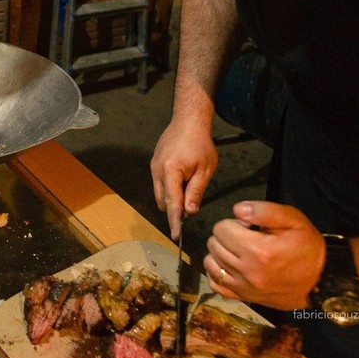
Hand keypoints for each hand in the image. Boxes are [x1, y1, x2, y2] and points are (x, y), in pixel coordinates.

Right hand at [150, 114, 216, 239]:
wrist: (187, 121)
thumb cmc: (200, 144)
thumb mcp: (204, 170)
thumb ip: (195, 192)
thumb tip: (189, 212)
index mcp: (170, 172)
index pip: (172, 203)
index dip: (174, 221)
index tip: (175, 236)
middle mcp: (157, 171)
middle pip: (163, 201)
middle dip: (175, 208)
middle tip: (192, 203)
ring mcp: (153, 166)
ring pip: (160, 193)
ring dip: (172, 197)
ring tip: (188, 186)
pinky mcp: (154, 163)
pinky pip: (159, 183)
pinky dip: (169, 187)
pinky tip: (182, 178)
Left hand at [203, 201, 326, 310]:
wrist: (321, 281)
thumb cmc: (307, 247)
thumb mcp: (294, 220)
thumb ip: (265, 211)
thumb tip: (237, 210)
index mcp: (258, 250)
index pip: (221, 229)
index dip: (233, 223)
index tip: (247, 227)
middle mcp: (247, 271)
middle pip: (214, 245)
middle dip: (225, 236)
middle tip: (244, 238)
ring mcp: (245, 287)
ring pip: (211, 264)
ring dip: (219, 253)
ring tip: (236, 251)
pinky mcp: (245, 298)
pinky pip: (216, 285)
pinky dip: (217, 273)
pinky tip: (229, 267)